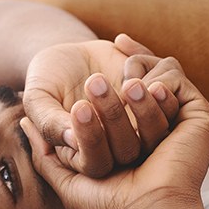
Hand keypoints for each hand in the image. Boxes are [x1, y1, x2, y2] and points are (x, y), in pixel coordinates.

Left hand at [21, 55, 208, 208]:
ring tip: (114, 86)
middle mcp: (161, 132)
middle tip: (93, 82)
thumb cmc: (107, 204)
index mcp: (135, 144)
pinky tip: (136, 86)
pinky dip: (157, 77)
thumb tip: (23, 125)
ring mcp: (183, 123)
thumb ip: (45, 153)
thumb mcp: (66, 178)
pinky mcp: (201, 118)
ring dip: (133, 78)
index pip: (120, 104)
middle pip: (136, 91)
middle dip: (114, 83)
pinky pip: (177, 82)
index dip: (105, 85)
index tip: (85, 66)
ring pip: (154, 84)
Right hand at [23, 40, 178, 177]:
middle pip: (129, 149)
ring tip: (127, 78)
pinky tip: (122, 46)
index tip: (79, 107)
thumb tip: (71, 140)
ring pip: (158, 129)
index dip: (92, 139)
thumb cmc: (47, 82)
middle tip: (94, 81)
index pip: (96, 163)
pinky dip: (155, 73)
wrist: (68, 55)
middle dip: (115, 116)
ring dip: (146, 103)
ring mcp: (140, 127)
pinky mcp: (156, 101)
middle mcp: (116, 148)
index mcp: (85, 157)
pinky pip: (171, 96)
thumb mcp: (38, 98)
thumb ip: (48, 121)